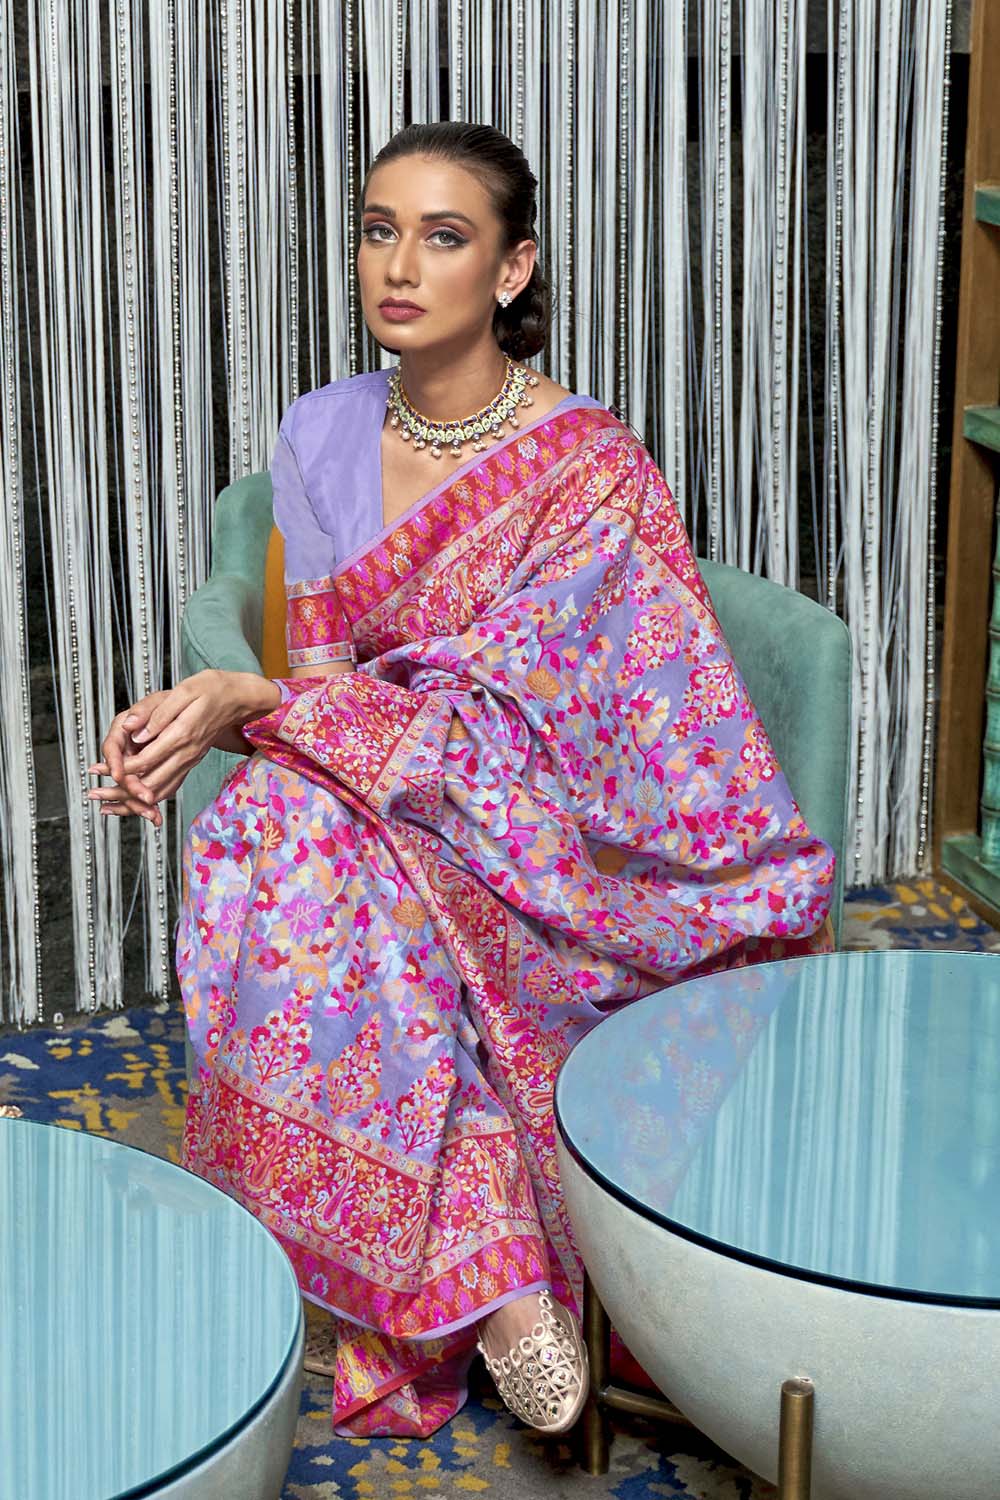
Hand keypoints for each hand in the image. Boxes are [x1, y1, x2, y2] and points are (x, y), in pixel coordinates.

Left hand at [87, 671, 279, 819]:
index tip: (100, 770)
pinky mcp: (192, 760)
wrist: (240, 698)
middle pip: (150, 780)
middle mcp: (187, 752)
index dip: (121, 767)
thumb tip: (134, 731)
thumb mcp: (185, 691)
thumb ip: (159, 713)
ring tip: (109, 805)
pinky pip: (173, 785)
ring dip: (135, 799)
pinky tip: (138, 801)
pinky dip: (153, 796)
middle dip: (122, 790)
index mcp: (181, 734)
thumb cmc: (212, 689)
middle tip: (96, 795)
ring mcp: (191, 759)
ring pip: (161, 788)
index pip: (146, 759)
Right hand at [87, 696, 171, 825]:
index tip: (118, 776)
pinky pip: (145, 789)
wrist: (191, 707)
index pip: (112, 749)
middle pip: (120, 773)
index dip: (113, 764)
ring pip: (131, 786)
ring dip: (137, 803)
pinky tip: (155, 816)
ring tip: (151, 816)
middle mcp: (127, 748)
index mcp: (123, 730)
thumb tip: (129, 725)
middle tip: (143, 800)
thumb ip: (144, 713)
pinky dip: (149, 803)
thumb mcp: (160, 701)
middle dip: (129, 790)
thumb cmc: (174, 701)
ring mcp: (136, 762)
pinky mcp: (148, 772)